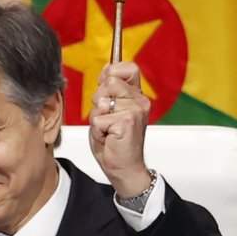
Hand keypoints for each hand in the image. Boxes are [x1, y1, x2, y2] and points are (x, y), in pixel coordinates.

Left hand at [88, 61, 152, 197]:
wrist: (124, 168)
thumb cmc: (115, 141)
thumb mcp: (110, 110)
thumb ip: (109, 91)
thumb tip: (107, 68)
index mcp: (137, 95)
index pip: (128, 68)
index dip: (111, 73)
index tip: (106, 87)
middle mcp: (139, 101)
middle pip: (109, 82)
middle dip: (99, 100)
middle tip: (106, 117)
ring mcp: (134, 111)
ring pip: (101, 101)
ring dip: (97, 117)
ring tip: (107, 129)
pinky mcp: (126, 122)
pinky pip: (98, 119)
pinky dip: (97, 130)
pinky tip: (108, 137)